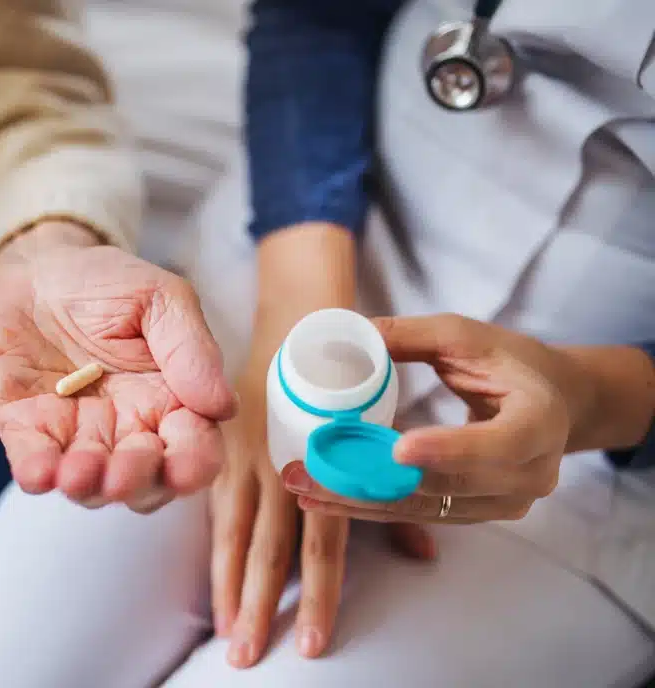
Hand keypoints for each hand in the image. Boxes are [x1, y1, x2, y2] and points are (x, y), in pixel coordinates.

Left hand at [0, 221, 236, 512]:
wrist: (36, 269)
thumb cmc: (106, 284)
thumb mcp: (160, 299)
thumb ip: (190, 348)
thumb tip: (223, 406)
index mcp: (169, 403)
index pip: (193, 449)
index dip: (192, 466)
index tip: (182, 469)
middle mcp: (127, 431)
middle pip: (144, 481)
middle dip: (134, 483)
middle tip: (120, 475)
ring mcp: (76, 437)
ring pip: (90, 485)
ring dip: (87, 487)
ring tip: (78, 474)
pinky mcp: (27, 431)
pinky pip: (33, 464)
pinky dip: (37, 474)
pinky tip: (39, 473)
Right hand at [211, 341, 434, 668]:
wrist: (300, 315)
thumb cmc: (349, 375)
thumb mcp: (382, 423)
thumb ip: (392, 492)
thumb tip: (425, 554)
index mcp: (319, 456)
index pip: (319, 541)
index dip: (318, 595)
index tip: (314, 643)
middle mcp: (274, 461)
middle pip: (266, 549)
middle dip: (259, 607)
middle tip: (249, 657)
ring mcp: (240, 455)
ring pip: (231, 536)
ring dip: (229, 589)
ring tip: (228, 635)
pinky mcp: (220, 450)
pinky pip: (214, 510)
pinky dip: (216, 551)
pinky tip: (214, 586)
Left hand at [284, 314, 582, 523]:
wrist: (554, 403)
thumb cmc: (512, 363)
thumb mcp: (468, 337)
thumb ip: (412, 335)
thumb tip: (350, 331)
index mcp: (540, 422)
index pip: (499, 445)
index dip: (450, 450)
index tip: (398, 447)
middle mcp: (530, 474)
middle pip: (447, 486)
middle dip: (374, 479)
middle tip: (314, 469)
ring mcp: (504, 503)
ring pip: (424, 508)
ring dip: (358, 500)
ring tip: (301, 484)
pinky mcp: (475, 513)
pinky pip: (418, 513)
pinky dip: (369, 505)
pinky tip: (323, 497)